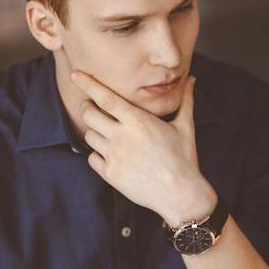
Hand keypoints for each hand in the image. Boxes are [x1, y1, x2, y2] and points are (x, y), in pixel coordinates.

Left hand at [71, 71, 216, 225]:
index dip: (88, 84)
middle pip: (89, 114)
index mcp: (139, 121)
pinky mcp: (110, 175)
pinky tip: (112, 154)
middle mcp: (123, 137)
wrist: (181, 195)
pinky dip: (98, 154)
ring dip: (95, 131)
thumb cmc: (184, 159)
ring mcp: (114, 157)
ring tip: (108, 133)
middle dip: (88, 107)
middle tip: (93, 107)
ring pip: (89, 136)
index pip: (105, 97)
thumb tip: (192, 78)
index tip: (76, 74)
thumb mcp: (185, 126)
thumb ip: (185, 100)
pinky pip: (92, 158)